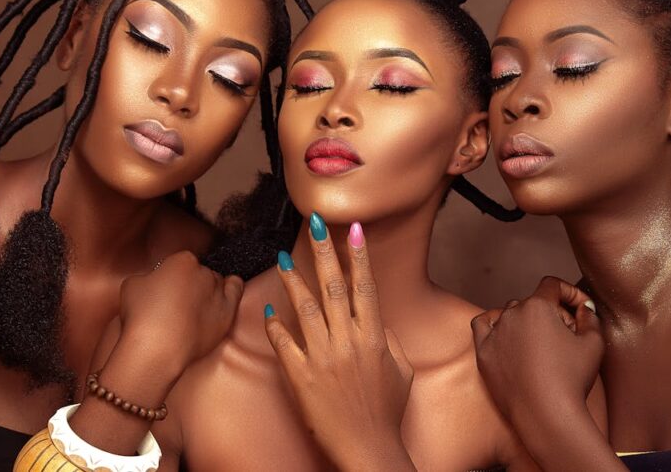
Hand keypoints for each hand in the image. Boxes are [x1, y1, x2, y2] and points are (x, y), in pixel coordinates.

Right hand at [118, 250, 243, 374]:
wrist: (158, 348)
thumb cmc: (142, 317)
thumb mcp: (132, 285)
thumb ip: (148, 277)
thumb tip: (153, 282)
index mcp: (181, 261)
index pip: (179, 262)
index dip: (171, 275)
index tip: (164, 288)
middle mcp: (203, 272)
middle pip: (198, 273)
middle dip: (188, 283)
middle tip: (175, 302)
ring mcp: (217, 291)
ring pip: (215, 283)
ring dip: (206, 290)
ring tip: (193, 307)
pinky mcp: (227, 311)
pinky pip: (235, 291)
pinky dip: (231, 288)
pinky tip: (228, 289)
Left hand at [264, 215, 415, 471]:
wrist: (368, 449)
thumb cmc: (387, 414)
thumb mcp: (401, 371)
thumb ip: (389, 339)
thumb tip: (376, 319)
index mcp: (373, 337)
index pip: (366, 286)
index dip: (358, 255)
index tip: (352, 228)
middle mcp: (347, 341)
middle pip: (334, 287)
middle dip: (323, 251)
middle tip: (313, 222)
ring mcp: (322, 357)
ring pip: (305, 307)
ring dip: (293, 278)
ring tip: (281, 255)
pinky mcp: (301, 376)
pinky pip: (284, 343)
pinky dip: (276, 324)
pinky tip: (269, 308)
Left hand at [472, 276, 602, 427]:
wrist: (546, 415)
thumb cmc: (572, 379)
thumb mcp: (593, 344)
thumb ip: (590, 317)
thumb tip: (583, 307)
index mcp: (538, 306)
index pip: (552, 285)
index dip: (570, 293)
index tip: (581, 309)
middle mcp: (512, 314)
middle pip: (533, 302)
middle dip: (552, 313)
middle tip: (567, 336)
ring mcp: (495, 333)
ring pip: (510, 314)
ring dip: (526, 321)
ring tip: (542, 343)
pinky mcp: (483, 352)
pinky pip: (482, 326)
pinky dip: (494, 324)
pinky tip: (505, 331)